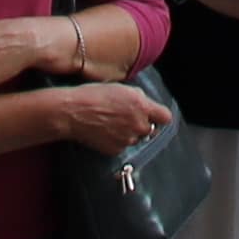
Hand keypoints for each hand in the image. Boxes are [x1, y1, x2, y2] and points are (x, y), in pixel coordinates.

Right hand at [40, 79, 172, 155]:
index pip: (166, 117)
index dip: (159, 116)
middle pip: (152, 129)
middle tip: (127, 118)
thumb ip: (139, 98)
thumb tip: (147, 106)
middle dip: (143, 124)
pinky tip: (105, 132)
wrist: (72, 112)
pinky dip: (117, 141)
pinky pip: (123, 146)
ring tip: (112, 123)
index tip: (155, 115)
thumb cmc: (93, 95)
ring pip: (137, 139)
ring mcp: (128, 139)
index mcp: (142, 106)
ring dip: (130, 133)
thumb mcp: (121, 88)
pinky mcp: (117, 150)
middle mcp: (138, 125)